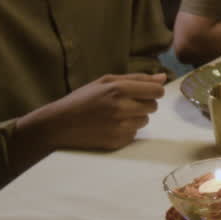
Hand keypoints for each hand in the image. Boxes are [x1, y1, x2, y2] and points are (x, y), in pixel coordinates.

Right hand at [19, 73, 165, 152]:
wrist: (58, 124)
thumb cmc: (82, 99)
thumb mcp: (106, 81)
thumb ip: (136, 79)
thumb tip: (162, 78)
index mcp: (118, 89)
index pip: (156, 91)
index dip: (154, 91)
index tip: (147, 92)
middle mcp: (120, 108)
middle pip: (153, 106)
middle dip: (145, 104)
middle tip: (127, 104)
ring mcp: (118, 126)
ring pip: (145, 120)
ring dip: (136, 117)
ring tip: (116, 115)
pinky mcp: (116, 141)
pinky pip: (134, 134)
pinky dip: (127, 130)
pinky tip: (110, 126)